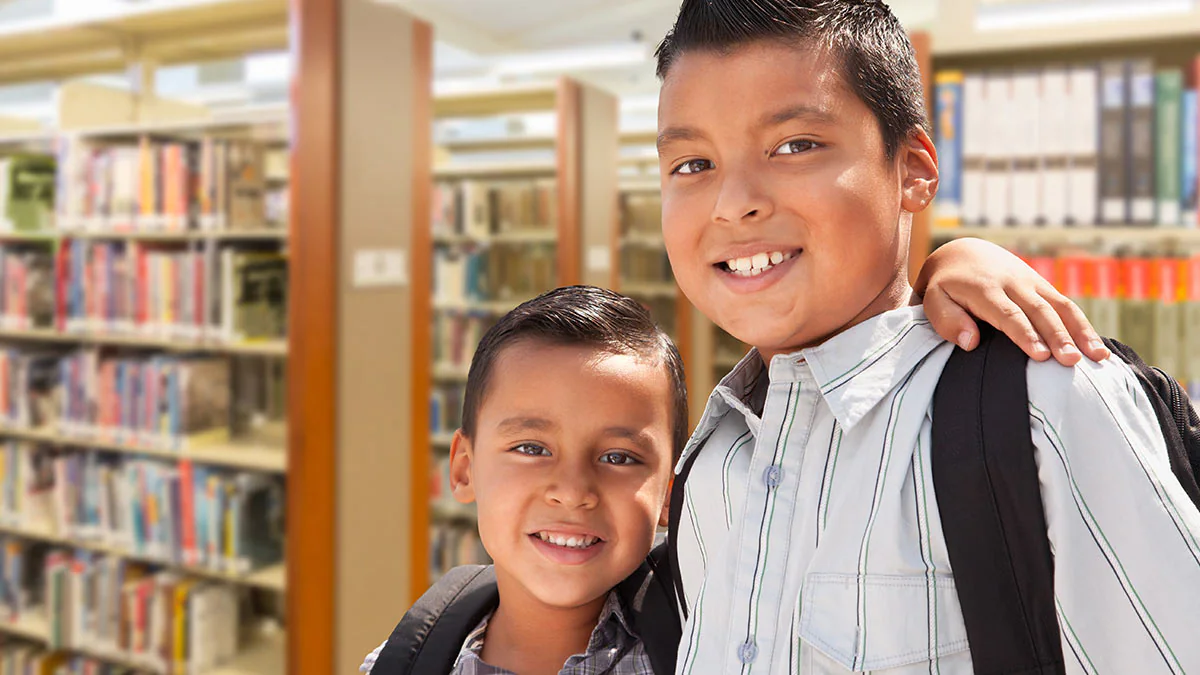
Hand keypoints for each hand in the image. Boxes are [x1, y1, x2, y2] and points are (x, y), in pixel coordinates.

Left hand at [914, 238, 1109, 365]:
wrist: (962, 252)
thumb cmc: (944, 285)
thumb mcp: (933, 299)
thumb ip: (947, 320)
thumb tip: (971, 342)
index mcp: (985, 289)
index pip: (1008, 314)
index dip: (1025, 334)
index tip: (1040, 356)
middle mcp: (1013, 284)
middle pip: (1039, 311)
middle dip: (1058, 337)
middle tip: (1071, 362)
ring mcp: (1031, 283)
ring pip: (1060, 306)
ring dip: (1080, 332)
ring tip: (1098, 358)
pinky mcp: (1042, 286)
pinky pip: (1066, 305)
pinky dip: (1083, 326)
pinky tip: (1098, 349)